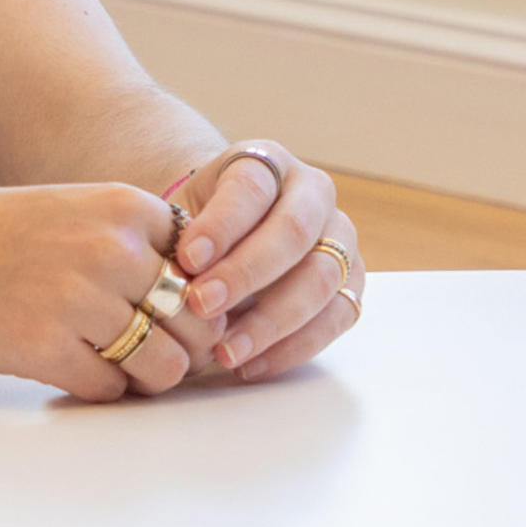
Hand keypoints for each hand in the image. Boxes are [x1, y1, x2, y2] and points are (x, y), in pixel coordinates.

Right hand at [0, 178, 210, 402]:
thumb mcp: (81, 213)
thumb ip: (137, 246)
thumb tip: (198, 304)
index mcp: (127, 207)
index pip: (206, 267)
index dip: (200, 302)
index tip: (182, 318)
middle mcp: (112, 248)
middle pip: (195, 318)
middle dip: (187, 346)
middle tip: (163, 356)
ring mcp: (79, 299)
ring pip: (163, 362)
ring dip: (151, 377)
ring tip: (126, 371)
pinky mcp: (42, 347)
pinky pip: (110, 388)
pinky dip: (105, 390)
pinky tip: (81, 373)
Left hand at [167, 143, 361, 383]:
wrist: (226, 238)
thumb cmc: (198, 227)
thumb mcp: (181, 216)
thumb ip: (180, 239)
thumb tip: (175, 279)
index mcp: (268, 162)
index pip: (252, 185)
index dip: (222, 223)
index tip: (187, 260)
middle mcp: (313, 191)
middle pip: (294, 230)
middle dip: (246, 273)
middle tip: (201, 306)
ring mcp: (339, 235)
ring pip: (322, 276)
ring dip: (272, 320)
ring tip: (224, 352)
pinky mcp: (350, 280)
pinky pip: (337, 316)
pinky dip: (295, 347)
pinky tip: (251, 365)